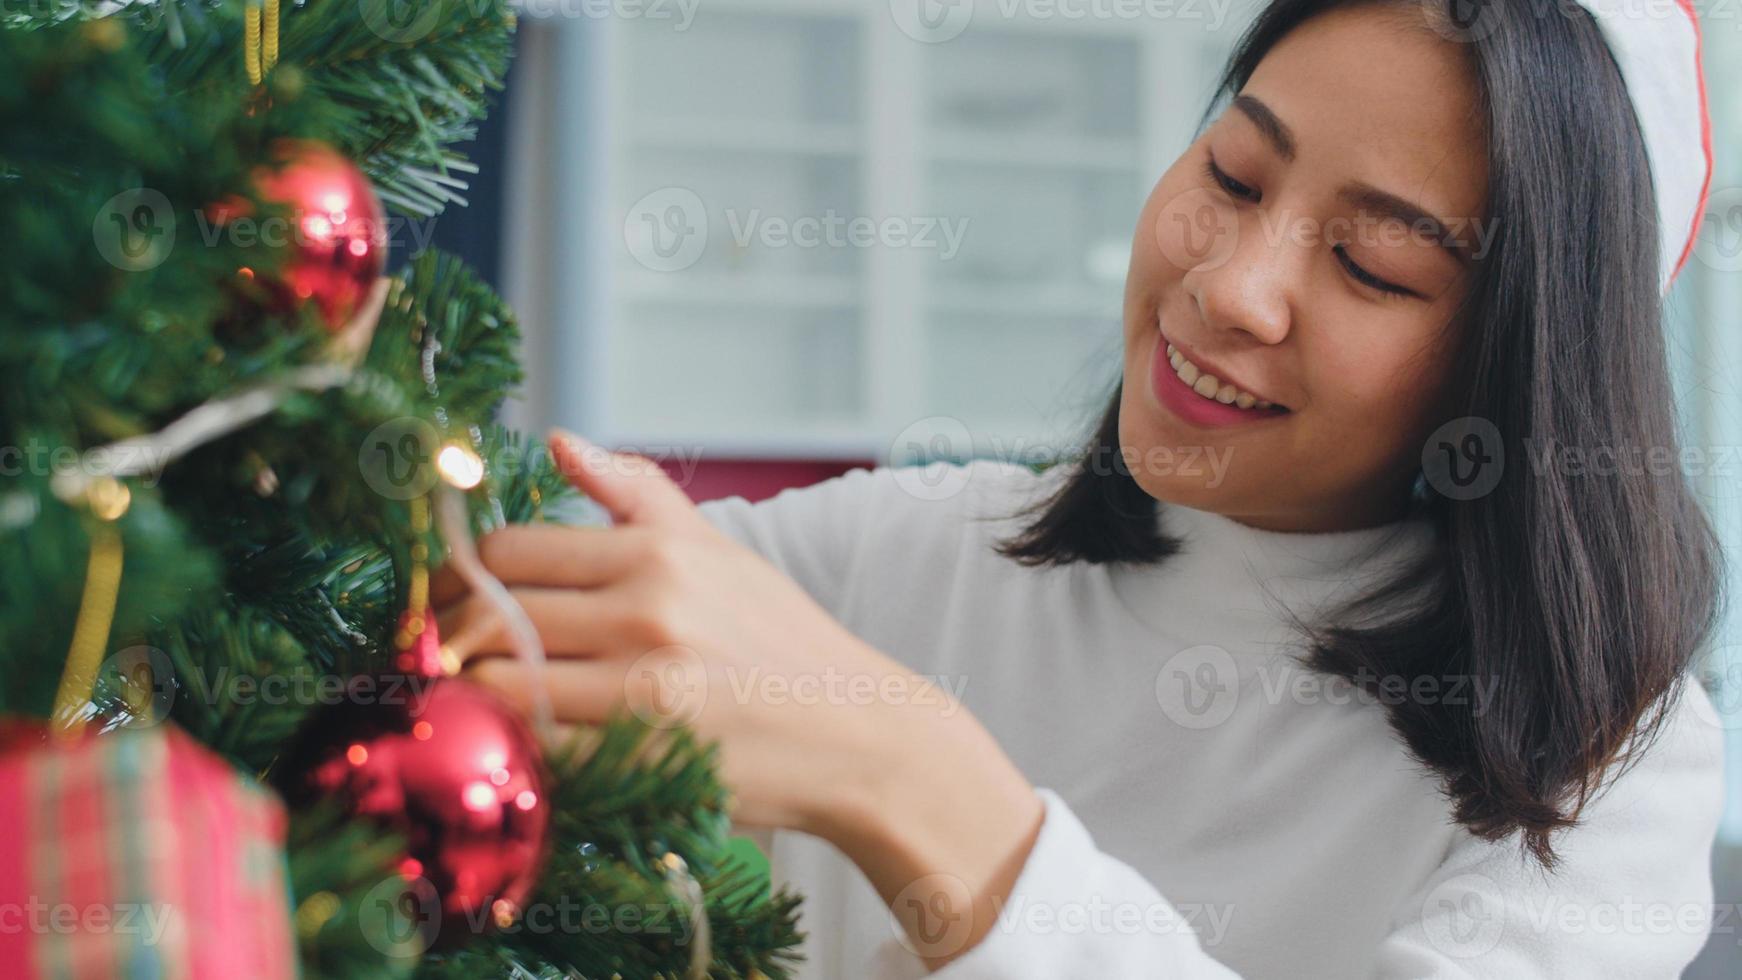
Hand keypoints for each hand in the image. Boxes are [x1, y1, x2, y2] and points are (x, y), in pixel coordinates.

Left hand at [432, 430, 916, 834]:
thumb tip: (559, 439)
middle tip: (441, 652)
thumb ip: (637, 493)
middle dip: (448, 635)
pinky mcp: (642, 760)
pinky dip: (512, 746)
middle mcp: (647, 613)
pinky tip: (519, 742)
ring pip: (495, 685)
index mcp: (658, 554)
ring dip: (471, 694)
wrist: (856, 735)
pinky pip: (535, 750)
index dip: (460, 574)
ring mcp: (643, 690)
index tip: (451, 599)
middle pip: (488, 615)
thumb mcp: (720, 551)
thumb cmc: (782, 642)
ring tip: (475, 697)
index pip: (509, 551)